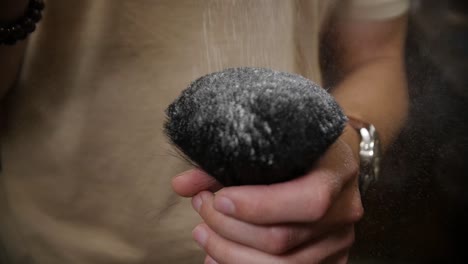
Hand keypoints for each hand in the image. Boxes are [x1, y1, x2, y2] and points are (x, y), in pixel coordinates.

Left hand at [172, 132, 362, 263]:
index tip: (218, 198)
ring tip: (202, 232)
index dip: (257, 205)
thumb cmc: (297, 147)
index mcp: (338, 172)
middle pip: (282, 240)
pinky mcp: (330, 261)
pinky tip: (217, 258)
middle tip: (201, 208)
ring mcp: (339, 242)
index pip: (308, 201)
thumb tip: (181, 185)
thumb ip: (225, 163)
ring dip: (230, 253)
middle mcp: (345, 211)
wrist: (330, 160)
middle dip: (229, 228)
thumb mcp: (272, 142)